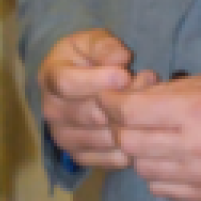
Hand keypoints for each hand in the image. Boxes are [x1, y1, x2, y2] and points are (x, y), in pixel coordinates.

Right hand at [39, 29, 149, 168]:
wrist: (79, 82)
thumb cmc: (88, 57)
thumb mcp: (93, 40)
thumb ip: (104, 46)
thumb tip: (119, 59)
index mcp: (50, 77)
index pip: (66, 83)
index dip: (96, 80)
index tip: (125, 75)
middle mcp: (51, 110)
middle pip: (88, 114)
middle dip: (122, 103)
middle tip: (149, 87)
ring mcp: (63, 136)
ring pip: (103, 138)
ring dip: (131, 124)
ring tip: (151, 106)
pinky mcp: (79, 156)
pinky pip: (110, 159)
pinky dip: (132, 147)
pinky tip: (144, 129)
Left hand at [101, 72, 200, 200]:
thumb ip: (166, 93)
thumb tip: (126, 99)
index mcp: (194, 111)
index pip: (129, 112)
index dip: (110, 104)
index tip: (108, 100)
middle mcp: (195, 146)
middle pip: (129, 144)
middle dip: (120, 129)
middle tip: (126, 120)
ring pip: (143, 170)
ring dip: (139, 154)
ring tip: (152, 140)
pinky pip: (163, 189)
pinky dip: (158, 175)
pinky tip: (169, 159)